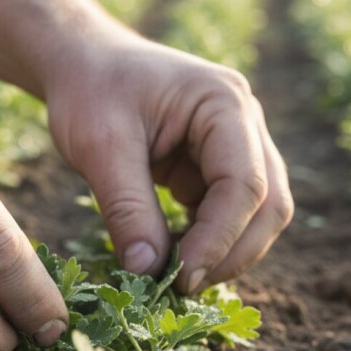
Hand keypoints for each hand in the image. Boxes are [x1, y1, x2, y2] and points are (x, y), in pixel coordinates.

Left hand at [45, 37, 293, 292]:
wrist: (82, 63)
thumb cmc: (90, 90)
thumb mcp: (99, 146)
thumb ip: (126, 208)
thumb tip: (147, 272)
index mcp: (224, 103)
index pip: (245, 184)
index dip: (218, 239)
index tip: (179, 277)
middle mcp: (245, 122)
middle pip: (268, 203)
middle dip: (232, 252)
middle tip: (181, 287)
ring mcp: (236, 144)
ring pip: (256, 214)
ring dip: (224, 252)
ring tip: (174, 278)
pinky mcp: (216, 166)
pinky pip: (227, 213)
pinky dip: (207, 242)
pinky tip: (173, 259)